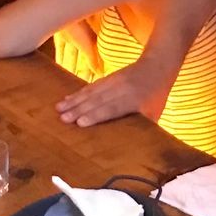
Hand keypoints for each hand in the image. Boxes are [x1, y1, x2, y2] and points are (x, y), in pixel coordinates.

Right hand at [57, 58, 171, 126]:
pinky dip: (78, 93)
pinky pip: (91, 86)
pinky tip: (67, 98)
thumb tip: (133, 149)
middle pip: (97, 100)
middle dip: (79, 109)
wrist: (157, 66)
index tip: (81, 123)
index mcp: (133, 100)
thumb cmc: (156, 96)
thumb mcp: (155, 113)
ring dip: (74, 101)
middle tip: (62, 119)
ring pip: (91, 92)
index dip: (96, 115)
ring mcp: (113, 81)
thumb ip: (142, 128)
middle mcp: (120, 89)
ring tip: (59, 109)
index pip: (112, 108)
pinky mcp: (107, 77)